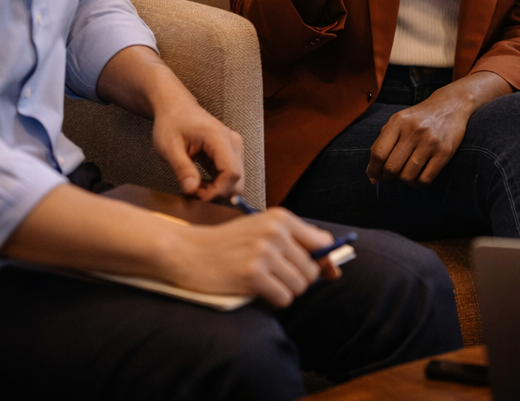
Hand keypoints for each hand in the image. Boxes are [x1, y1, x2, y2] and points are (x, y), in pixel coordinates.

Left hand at [150, 95, 244, 200]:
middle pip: (237, 178)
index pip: (231, 173)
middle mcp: (232, 142)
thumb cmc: (172, 123)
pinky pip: (230, 174)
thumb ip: (182, 169)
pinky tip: (201, 183)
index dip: (216, 191)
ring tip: (194, 187)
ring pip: (236, 179)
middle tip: (194, 194)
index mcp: (218, 138)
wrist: (176, 108)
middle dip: (217, 193)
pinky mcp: (230, 151)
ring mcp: (234, 146)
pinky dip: (217, 184)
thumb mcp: (169, 147)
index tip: (197, 197)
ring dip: (217, 190)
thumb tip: (191, 190)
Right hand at [165, 208, 337, 307]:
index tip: (325, 273)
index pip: (323, 243)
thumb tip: (332, 269)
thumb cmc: (226, 244)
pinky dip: (274, 301)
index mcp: (282, 218)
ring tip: (266, 284)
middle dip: (299, 281)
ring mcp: (264, 252)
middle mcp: (276, 232)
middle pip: (312, 269)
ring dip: (285, 291)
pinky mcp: (252, 274)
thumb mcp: (261, 230)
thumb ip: (295, 243)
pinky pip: (283, 298)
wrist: (187, 251)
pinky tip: (257, 292)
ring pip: (299, 286)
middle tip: (278, 280)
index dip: (325, 262)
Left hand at [366, 71, 511, 183]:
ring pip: (408, 176)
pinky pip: (425, 179)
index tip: (374, 176)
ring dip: (403, 181)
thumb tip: (372, 176)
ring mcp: (430, 142)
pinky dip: (417, 184)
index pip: (378, 152)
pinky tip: (417, 178)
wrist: (451, 105)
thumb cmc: (419, 117)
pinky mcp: (445, 152)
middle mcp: (413, 131)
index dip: (373, 169)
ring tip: (405, 175)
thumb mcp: (399, 121)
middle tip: (390, 177)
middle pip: (391, 167)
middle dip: (387, 178)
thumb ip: (382, 143)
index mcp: (398, 122)